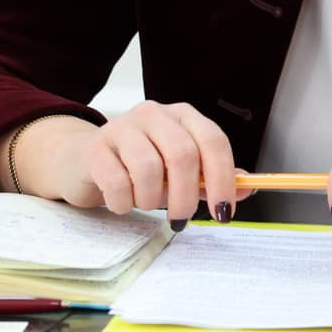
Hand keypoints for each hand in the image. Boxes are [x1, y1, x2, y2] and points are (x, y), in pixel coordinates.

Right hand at [2, 102, 246, 226]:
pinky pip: (118, 182)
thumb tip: (248, 187)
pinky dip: (124, 202)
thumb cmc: (138, 167)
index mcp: (182, 116)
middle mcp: (154, 113)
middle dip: (186, 196)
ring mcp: (122, 126)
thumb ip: (211, 178)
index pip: (213, 141)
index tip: (223, 213)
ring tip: (145, 204)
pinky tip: (122, 202)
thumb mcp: (178, 172)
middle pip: (183, 154)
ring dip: (151, 200)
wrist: (83, 161)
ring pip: (149, 169)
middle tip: (181, 218)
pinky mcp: (96, 146)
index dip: (223, 179)